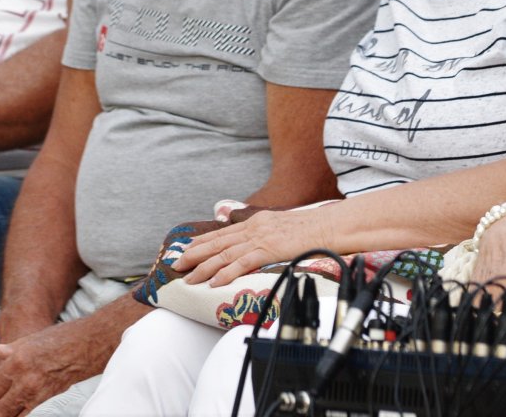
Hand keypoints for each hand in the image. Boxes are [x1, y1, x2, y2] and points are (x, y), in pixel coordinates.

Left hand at [0, 314, 122, 416]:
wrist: (86, 346)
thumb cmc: (60, 338)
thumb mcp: (31, 338)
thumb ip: (12, 348)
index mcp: (17, 362)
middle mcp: (24, 380)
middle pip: (0, 407)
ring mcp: (36, 391)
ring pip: (13, 414)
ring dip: (4, 416)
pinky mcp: (47, 399)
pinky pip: (27, 413)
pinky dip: (19, 416)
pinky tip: (16, 415)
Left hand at [177, 207, 321, 287]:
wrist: (328, 226)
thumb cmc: (309, 230)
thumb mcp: (281, 227)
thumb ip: (265, 235)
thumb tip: (253, 245)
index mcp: (256, 222)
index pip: (222, 233)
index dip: (202, 242)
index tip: (186, 249)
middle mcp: (254, 228)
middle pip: (218, 242)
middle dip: (195, 254)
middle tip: (177, 264)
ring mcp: (260, 238)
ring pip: (225, 253)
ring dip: (204, 267)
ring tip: (189, 278)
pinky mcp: (269, 249)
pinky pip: (243, 263)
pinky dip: (226, 272)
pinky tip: (214, 282)